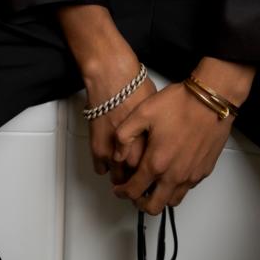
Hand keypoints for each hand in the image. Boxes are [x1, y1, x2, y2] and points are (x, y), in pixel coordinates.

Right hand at [57, 4, 156, 187]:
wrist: (112, 75)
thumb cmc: (135, 86)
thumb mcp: (157, 111)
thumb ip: (158, 133)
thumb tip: (162, 141)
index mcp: (151, 144)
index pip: (154, 174)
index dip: (155, 179)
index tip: (155, 180)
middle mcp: (133, 152)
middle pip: (137, 180)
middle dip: (139, 183)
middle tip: (141, 182)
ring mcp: (113, 150)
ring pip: (117, 177)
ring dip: (121, 177)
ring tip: (125, 176)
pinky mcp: (98, 145)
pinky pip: (101, 167)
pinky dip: (105, 166)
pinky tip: (110, 161)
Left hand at [111, 78, 239, 213]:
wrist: (210, 101)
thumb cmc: (179, 104)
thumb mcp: (143, 112)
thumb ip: (124, 135)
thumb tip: (118, 155)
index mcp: (156, 162)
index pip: (134, 191)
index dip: (122, 192)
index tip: (118, 189)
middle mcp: (174, 175)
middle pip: (153, 206)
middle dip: (139, 203)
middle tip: (133, 192)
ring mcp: (190, 176)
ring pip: (172, 201)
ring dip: (159, 198)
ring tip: (152, 184)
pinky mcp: (203, 171)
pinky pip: (186, 189)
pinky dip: (175, 188)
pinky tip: (171, 172)